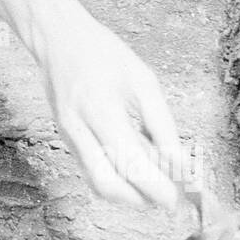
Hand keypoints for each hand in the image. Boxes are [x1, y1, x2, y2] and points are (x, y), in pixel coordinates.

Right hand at [38, 6, 189, 207]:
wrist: (60, 41)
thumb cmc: (104, 55)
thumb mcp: (143, 82)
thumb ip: (162, 125)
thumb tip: (178, 163)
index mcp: (102, 111)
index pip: (132, 164)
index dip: (157, 188)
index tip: (179, 198)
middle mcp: (80, 129)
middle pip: (109, 184)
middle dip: (142, 199)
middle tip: (169, 197)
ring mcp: (69, 137)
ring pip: (98, 184)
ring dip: (129, 194)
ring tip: (155, 183)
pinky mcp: (67, 140)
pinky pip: (92, 171)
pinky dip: (117, 179)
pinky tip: (136, 168)